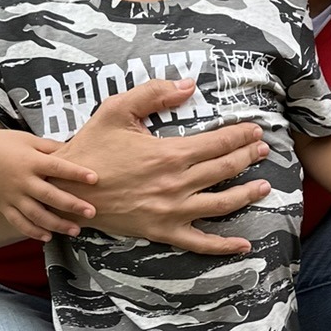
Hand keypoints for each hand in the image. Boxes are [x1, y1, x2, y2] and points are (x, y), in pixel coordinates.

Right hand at [0, 115, 99, 242]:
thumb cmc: (4, 144)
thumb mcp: (28, 140)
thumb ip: (51, 148)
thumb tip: (78, 148)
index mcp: (30, 161)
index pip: (57, 167)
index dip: (75, 173)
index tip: (94, 178)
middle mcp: (21, 180)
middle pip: (50, 196)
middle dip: (72, 205)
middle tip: (92, 212)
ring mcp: (11, 196)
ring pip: (36, 215)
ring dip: (57, 224)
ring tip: (76, 230)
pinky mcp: (3, 206)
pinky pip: (19, 222)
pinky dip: (33, 231)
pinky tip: (48, 237)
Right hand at [50, 77, 272, 255]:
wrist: (66, 188)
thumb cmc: (91, 147)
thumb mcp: (117, 109)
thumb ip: (154, 93)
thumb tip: (188, 85)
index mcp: (169, 153)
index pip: (218, 142)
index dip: (241, 135)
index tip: (256, 130)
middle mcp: (176, 184)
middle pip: (225, 169)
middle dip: (249, 157)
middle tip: (263, 150)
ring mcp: (171, 211)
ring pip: (222, 203)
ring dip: (248, 194)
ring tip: (264, 186)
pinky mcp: (162, 231)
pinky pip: (199, 242)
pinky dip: (224, 245)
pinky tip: (244, 245)